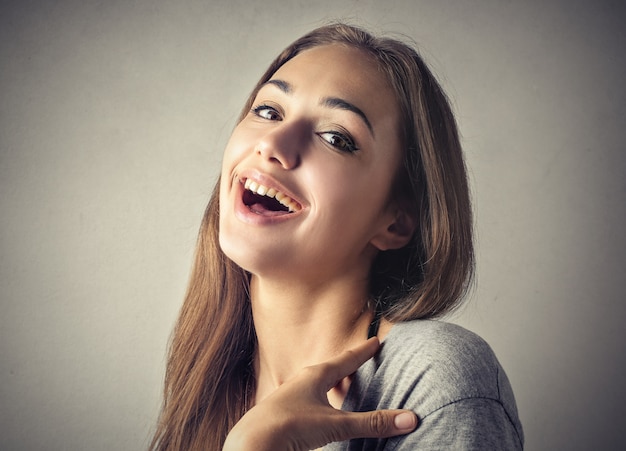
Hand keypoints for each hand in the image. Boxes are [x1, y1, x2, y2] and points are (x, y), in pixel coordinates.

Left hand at [223, 337, 417, 449]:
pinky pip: (305, 402)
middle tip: (358, 363)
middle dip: (345, 368)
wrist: (252, 443)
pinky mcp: (280, 414)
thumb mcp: (336, 424)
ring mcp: (288, 397)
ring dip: (329, 386)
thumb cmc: (291, 426)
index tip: (375, 341)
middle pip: (329, 370)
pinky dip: (317, 403)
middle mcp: (301, 382)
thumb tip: (410, 418)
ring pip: (314, 386)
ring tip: (339, 389)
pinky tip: (316, 414)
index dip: (363, 352)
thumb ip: (372, 423)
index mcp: (316, 376)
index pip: (347, 360)